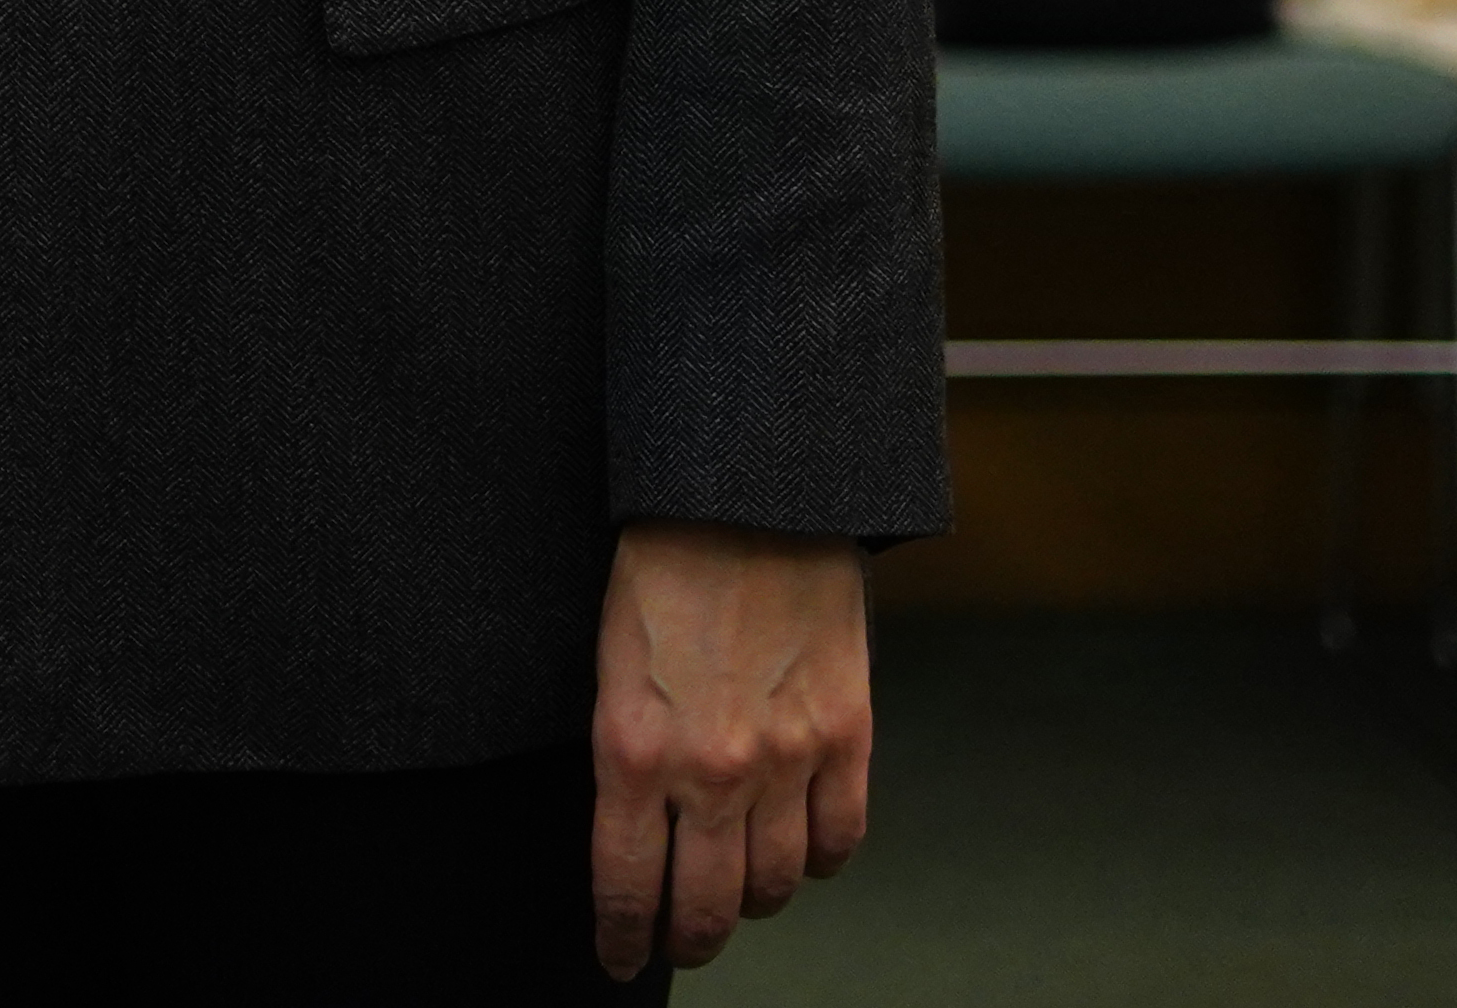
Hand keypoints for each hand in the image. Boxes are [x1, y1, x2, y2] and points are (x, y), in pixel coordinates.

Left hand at [590, 522, 870, 976]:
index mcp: (630, 750)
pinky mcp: (847, 737)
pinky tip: (800, 848)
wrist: (746, 497)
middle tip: (681, 942)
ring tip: (737, 888)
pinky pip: (840, 841)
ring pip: (774, 884)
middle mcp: (708, 772)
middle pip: (704, 907)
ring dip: (753, 898)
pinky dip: (819, 859)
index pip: (624, 886)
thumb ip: (627, 757)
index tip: (618, 958)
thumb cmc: (660, 568)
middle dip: (688, 938)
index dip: (622, 938)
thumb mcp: (609, 667)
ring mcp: (786, 760)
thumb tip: (638, 833)